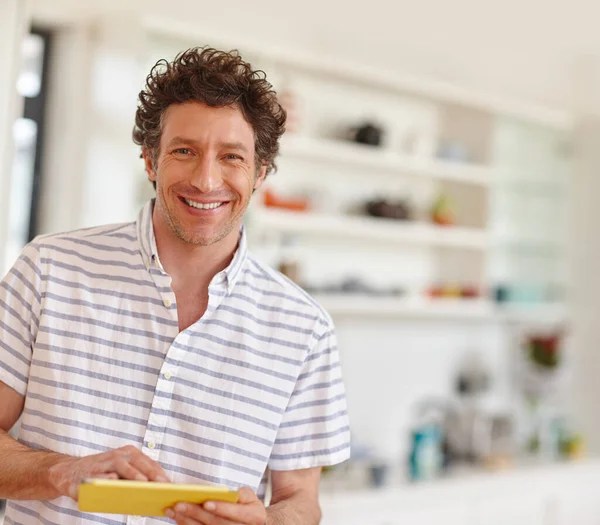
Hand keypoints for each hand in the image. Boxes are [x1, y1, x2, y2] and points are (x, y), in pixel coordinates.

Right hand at [47, 445, 169, 499]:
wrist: (67, 473)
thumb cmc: (101, 474)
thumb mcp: (120, 473)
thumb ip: (135, 479)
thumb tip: (155, 490)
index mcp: (128, 455)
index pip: (148, 462)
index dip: (159, 472)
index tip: (170, 483)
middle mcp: (117, 455)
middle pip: (138, 461)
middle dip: (150, 473)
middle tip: (161, 484)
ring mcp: (102, 462)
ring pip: (121, 465)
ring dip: (132, 474)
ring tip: (144, 483)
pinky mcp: (88, 473)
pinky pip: (99, 475)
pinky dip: (107, 479)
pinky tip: (114, 483)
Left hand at [166, 487, 265, 524]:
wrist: (250, 523)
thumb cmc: (247, 506)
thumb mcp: (249, 497)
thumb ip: (241, 494)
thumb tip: (227, 493)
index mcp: (253, 516)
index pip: (237, 513)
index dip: (221, 508)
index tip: (206, 502)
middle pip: (216, 524)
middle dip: (196, 514)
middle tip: (179, 504)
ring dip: (186, 521)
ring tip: (172, 509)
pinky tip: (176, 518)